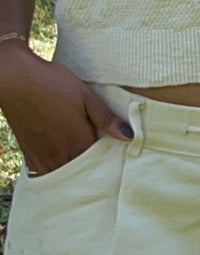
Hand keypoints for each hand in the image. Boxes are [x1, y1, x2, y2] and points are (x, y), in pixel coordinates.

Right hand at [0, 44, 133, 176]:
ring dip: (72, 173)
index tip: (115, 159)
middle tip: (99, 165)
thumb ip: (106, 119)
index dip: (107, 162)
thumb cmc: (53, 84)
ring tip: (79, 164)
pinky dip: (53, 171)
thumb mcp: (86, 96)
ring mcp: (42, 157)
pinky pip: (43, 173)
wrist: (16, 79)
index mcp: (78, 143)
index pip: (99, 164)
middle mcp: (60, 155)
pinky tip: (59, 162)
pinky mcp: (29, 154)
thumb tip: (129, 136)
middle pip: (81, 173)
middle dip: (91, 171)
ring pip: (62, 175)